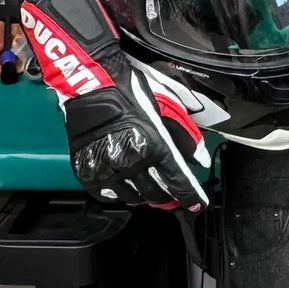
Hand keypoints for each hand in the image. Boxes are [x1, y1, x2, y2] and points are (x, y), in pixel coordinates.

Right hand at [21, 0, 211, 208]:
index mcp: (154, 146)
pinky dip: (120, 193)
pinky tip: (125, 184)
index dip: (190, 197)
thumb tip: (199, 159)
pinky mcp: (88, 171)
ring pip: (133, 198)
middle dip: (168, 198)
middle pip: (157, 194)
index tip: (196, 205)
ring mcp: (108, 169)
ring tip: (148, 189)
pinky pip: (108, 195)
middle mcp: (132, 162)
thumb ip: (183, 136)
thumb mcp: (164, 107)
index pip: (178, 182)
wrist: (91, 82)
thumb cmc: (129, 90)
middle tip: (171, 196)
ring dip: (144, 196)